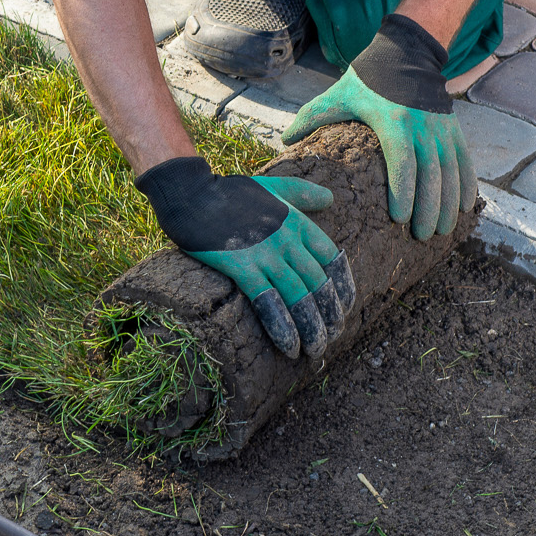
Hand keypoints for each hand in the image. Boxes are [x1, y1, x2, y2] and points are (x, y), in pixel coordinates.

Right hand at [135, 156, 357, 359]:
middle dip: (329, 315)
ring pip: (298, 297)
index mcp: (298, 222)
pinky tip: (289, 347)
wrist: (192, 195)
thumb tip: (330, 198)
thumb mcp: (273, 186)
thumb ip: (303, 193)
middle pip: (318, 284)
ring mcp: (265, 254)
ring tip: (315, 350)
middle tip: (332, 337)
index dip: (341, 287)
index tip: (343, 309)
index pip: (332, 259)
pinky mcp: (241, 267)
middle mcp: (287, 240)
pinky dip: (282, 327)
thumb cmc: (230, 192)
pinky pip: (268, 302)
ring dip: (311, 328)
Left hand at [283, 14, 476, 240]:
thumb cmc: (367, 79)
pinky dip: (466, 185)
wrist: (407, 54)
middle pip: (431, 175)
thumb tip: (284, 141)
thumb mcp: (337, 95)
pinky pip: (465, 161)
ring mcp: (441, 129)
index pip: (402, 162)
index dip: (404, 192)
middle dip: (428, 208)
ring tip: (441, 230)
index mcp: (394, 121)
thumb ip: (311, 117)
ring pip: (451, 172)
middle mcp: (423, 127)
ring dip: (448, 203)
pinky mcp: (453, 129)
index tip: (400, 219)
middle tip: (420, 236)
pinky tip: (464, 208)